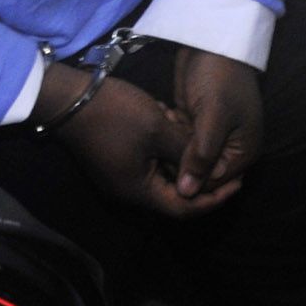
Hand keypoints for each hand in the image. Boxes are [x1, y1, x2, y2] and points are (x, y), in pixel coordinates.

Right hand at [40, 60, 224, 218]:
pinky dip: (164, 146)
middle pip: (173, 192)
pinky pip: (148, 161)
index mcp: (139, 191)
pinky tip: (170, 120)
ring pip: (162, 173)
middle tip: (223, 158)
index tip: (237, 182)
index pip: (184, 208)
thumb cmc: (116, 114)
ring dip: (180, 154)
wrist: (68, 98)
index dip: (213, 198)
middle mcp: (129, 190)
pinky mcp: (115, 158)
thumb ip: (186, 151)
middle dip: (197, 172)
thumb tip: (207, 168)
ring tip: (195, 131)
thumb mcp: (159, 128)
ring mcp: (119, 174)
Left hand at [168, 47, 263, 205]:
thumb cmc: (220, 78)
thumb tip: (187, 194)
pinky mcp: (195, 124)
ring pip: (185, 159)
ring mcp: (210, 137)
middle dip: (176, 163)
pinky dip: (168, 133)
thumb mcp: (213, 117)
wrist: (213, 40)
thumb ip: (200, 157)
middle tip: (156, 147)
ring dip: (169, 147)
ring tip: (158, 128)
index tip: (163, 167)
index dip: (188, 183)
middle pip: (198, 174)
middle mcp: (229, 149)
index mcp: (242, 152)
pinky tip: (161, 115)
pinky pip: (179, 142)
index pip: (213, 184)